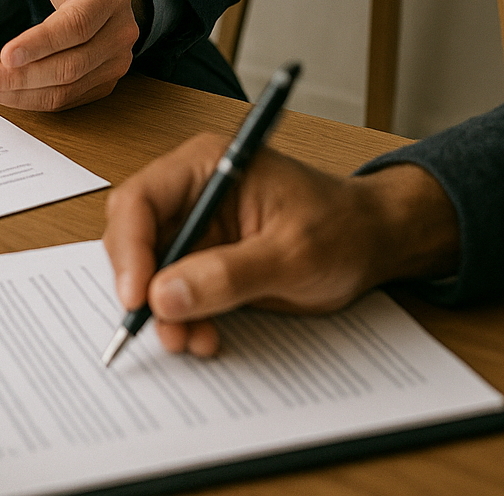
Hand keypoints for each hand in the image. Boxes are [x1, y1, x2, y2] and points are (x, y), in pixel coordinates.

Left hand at [0, 0, 143, 110]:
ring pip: (66, 87)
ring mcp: (115, 62)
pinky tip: (6, 97)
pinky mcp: (104, 82)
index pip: (76, 25)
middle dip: (22, 76)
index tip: (5, 54)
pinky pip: (68, 99)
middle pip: (69, 64)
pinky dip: (34, 101)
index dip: (41, 42)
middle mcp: (119, 33)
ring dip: (23, 93)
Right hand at [102, 135, 460, 355]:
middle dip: (144, 286)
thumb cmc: (342, 228)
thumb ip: (228, 273)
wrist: (372, 243)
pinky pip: (175, 291)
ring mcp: (198, 225)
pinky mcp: (206, 258)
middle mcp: (193, 190)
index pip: (141, 199)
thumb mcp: (292, 254)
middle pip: (135, 235)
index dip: (130, 249)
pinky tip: (207, 336)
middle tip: (164, 329)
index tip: (139, 298)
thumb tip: (165, 295)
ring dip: (164, 310)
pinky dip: (182, 318)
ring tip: (194, 340)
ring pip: (151, 270)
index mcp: (207, 164)